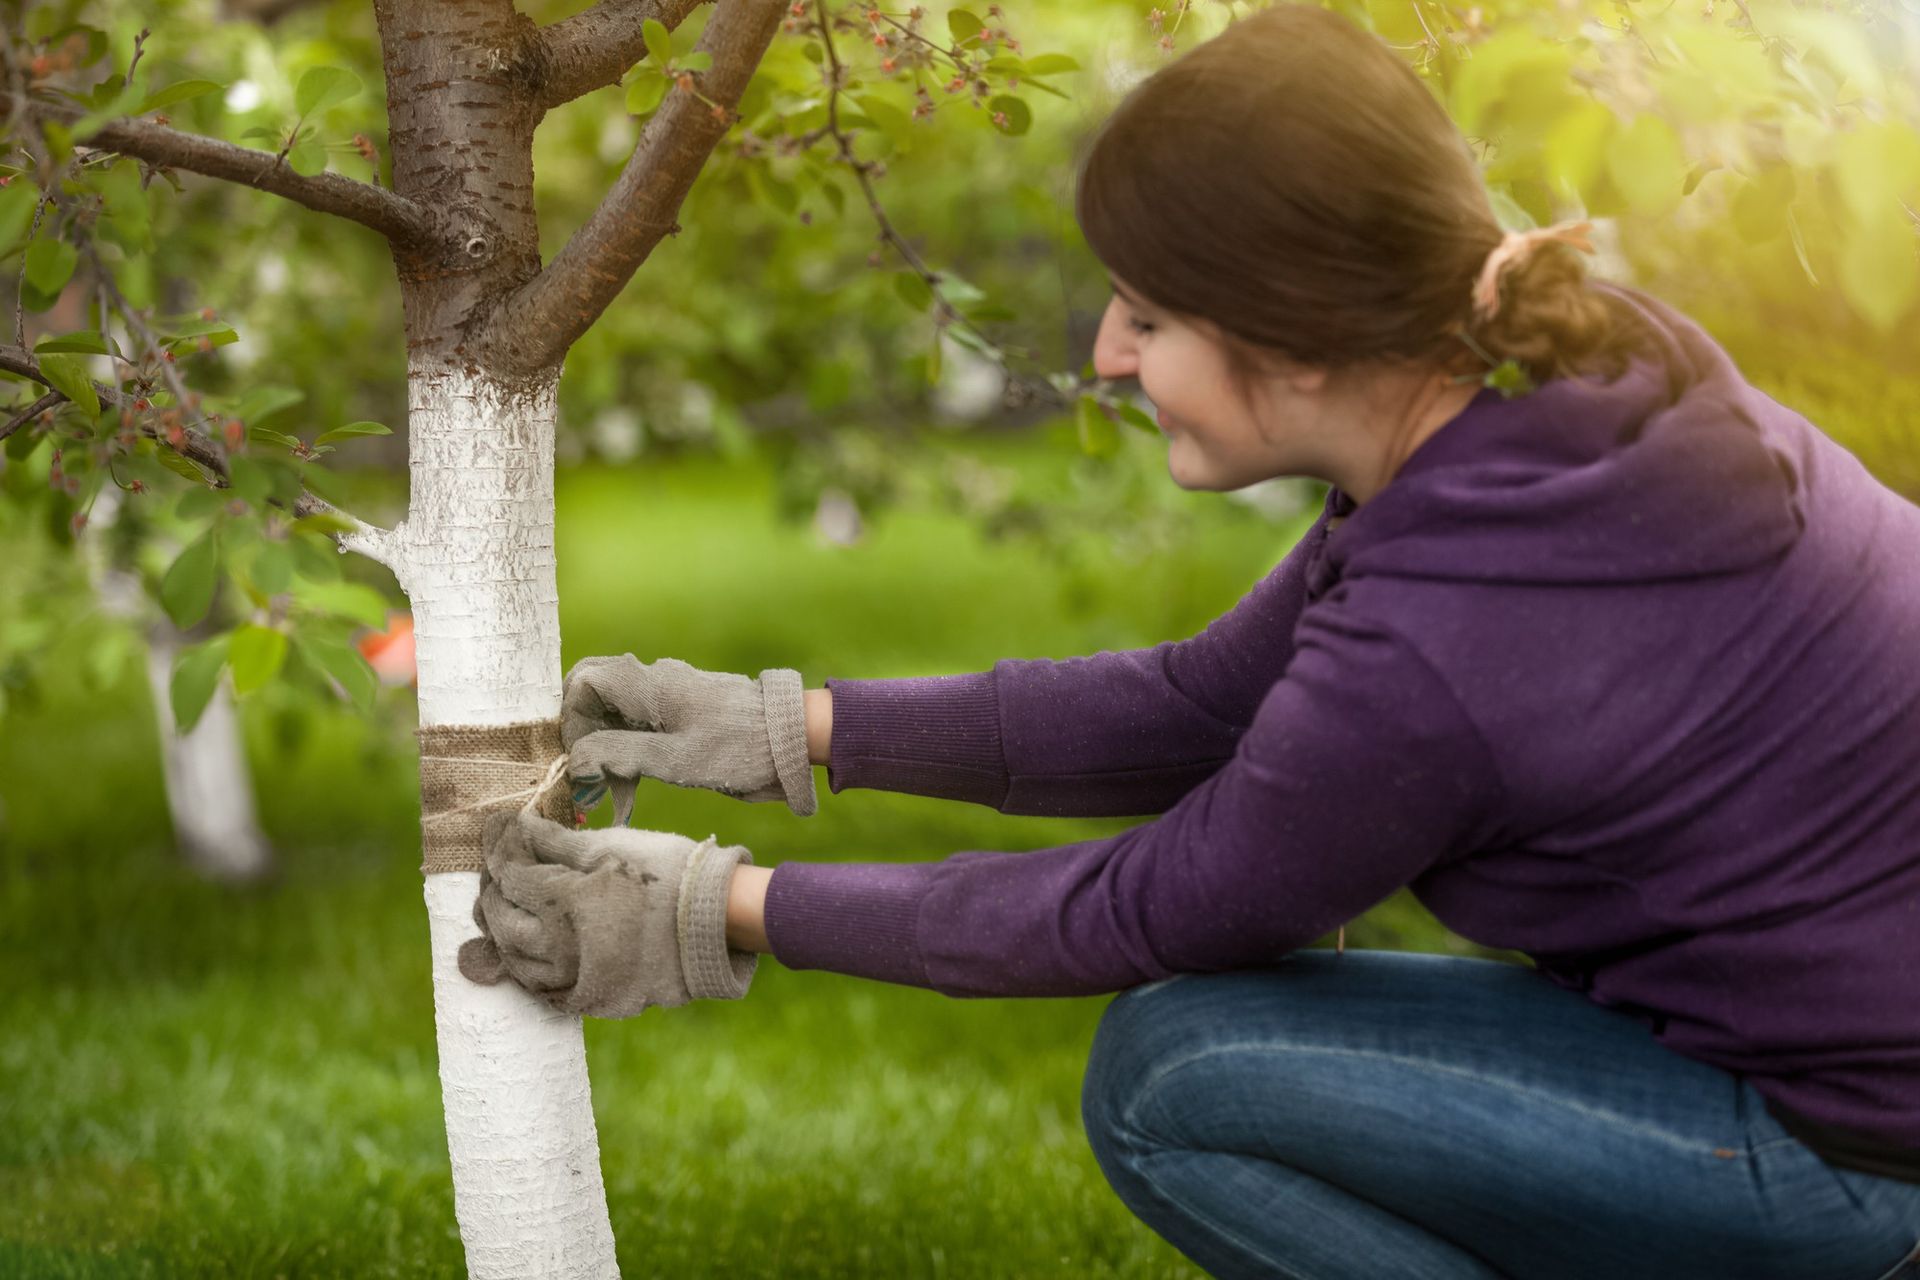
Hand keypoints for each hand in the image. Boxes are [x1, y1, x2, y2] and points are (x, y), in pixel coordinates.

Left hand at [456, 810, 756, 1018]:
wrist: (719, 923)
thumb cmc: (669, 873)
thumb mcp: (612, 847)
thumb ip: (558, 841)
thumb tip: (518, 827)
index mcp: (564, 901)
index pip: (511, 874)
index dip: (498, 849)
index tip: (496, 830)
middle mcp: (560, 947)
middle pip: (503, 922)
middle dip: (492, 894)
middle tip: (495, 874)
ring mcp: (576, 979)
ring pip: (517, 963)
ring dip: (503, 936)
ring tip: (505, 912)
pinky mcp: (594, 999)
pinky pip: (545, 990)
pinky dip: (529, 970)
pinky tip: (530, 953)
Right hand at [562, 654, 815, 824]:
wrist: (795, 741)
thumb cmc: (739, 749)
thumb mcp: (674, 760)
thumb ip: (620, 754)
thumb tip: (576, 758)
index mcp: (652, 685)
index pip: (585, 682)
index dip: (571, 719)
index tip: (579, 758)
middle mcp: (656, 682)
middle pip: (596, 692)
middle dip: (583, 734)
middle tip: (586, 772)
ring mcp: (670, 695)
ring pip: (617, 713)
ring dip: (606, 750)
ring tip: (610, 796)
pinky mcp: (683, 712)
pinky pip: (640, 725)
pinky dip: (628, 754)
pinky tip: (629, 792)